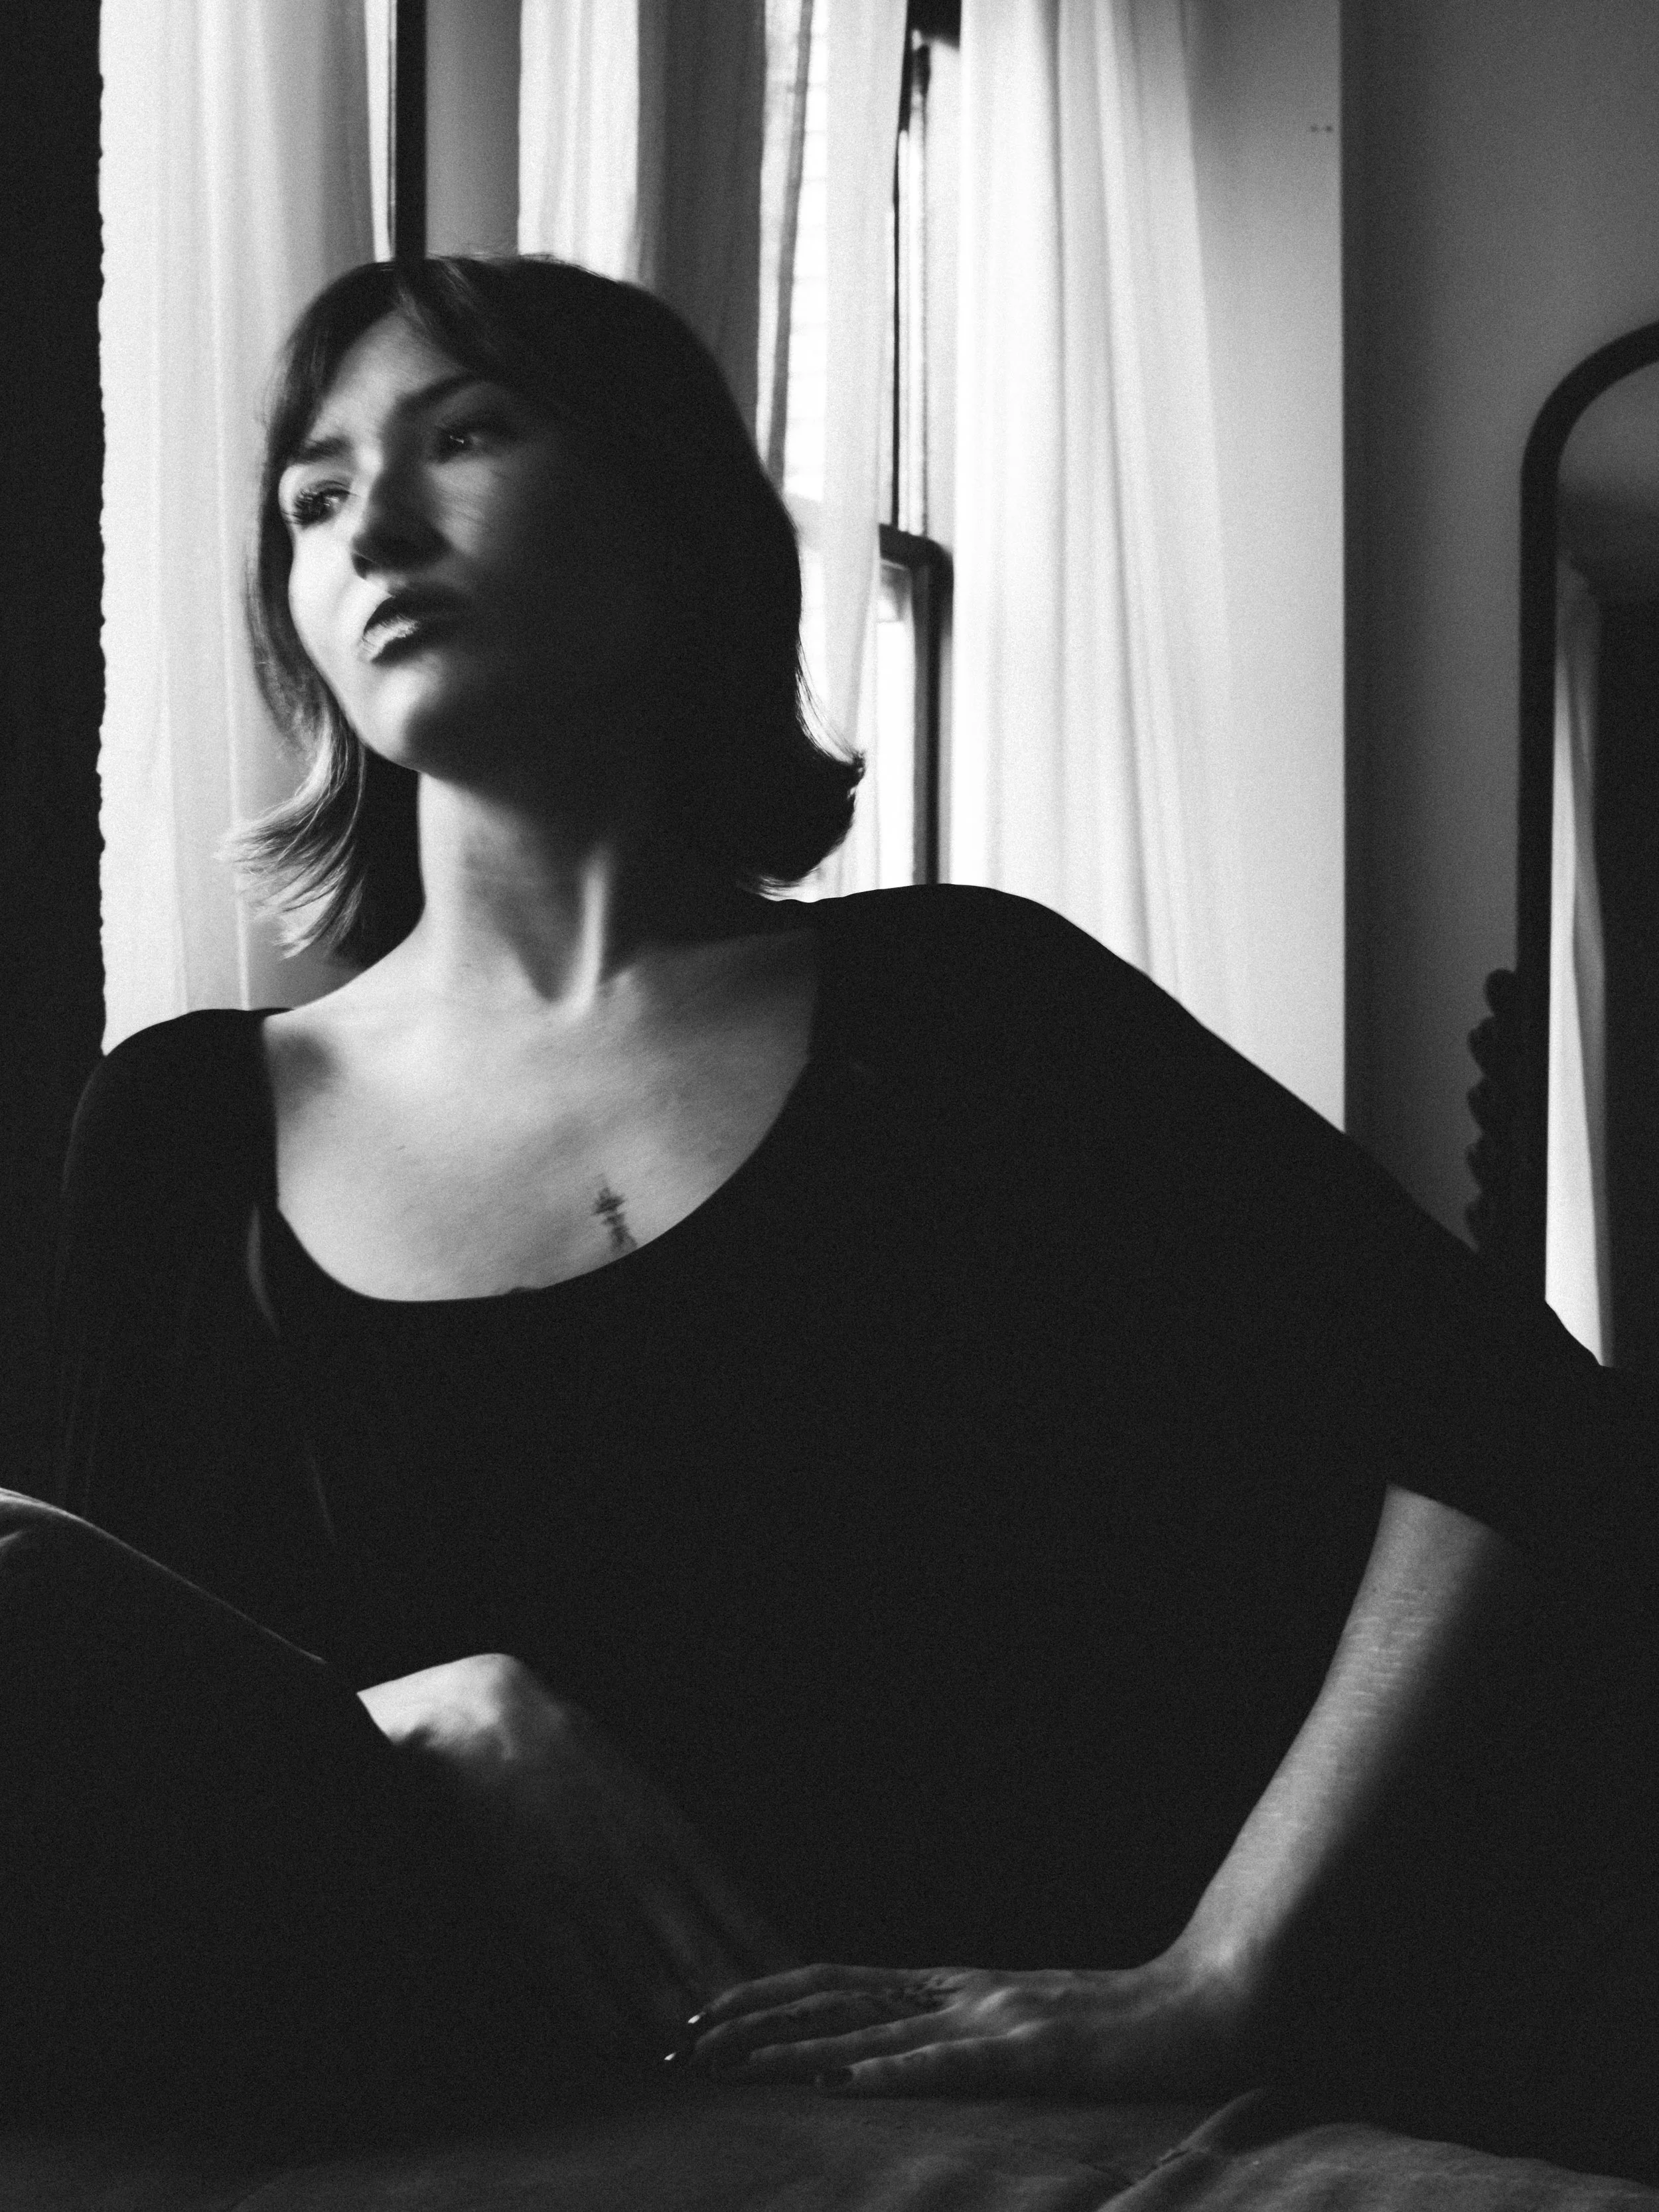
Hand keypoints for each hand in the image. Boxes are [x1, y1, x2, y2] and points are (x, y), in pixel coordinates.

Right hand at [360, 1653, 793, 2059]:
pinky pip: (586, 1988)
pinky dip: (613, 2027)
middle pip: (711, 1964)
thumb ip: (681, 1853)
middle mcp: (646, 1870)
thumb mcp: (645, 1798)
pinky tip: (629, 2049)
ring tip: (705, 2067)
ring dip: (683, 2036)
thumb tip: (724, 1908)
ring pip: (655, 1988)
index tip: (807, 2004)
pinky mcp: (542, 1910)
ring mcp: (594, 1894)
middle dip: (741, 2017)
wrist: (496, 1723)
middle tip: (767, 2054)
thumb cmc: (577, 1762)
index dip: (776, 1969)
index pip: (745, 1918)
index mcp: (677, 1837)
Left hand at [681, 1943, 1262, 2099]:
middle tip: (680, 2035)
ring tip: (726, 2060)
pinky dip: (889, 2069)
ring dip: (790, 2045)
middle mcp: (960, 1989)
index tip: (703, 2010)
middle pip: (832, 1995)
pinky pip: (947, 2062)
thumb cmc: (1115, 2028)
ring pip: (869, 2027)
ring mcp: (993, 2015)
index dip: (767, 1992)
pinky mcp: (1029, 2051)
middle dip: (751, 2016)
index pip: (838, 1981)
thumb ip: (962, 2031)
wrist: (1203, 2008)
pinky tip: (841, 2079)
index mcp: (955, 1984)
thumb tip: (894, 2052)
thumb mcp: (1022, 2026)